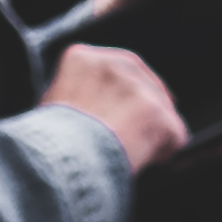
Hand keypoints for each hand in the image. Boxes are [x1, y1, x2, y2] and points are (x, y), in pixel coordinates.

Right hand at [43, 42, 186, 171]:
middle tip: (137, 133)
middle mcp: (113, 63)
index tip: (121, 111)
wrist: (61, 163)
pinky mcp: (160, 113)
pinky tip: (149, 161)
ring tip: (134, 154)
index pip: (112, 68)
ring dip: (152, 131)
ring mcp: (139, 87)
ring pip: (160, 109)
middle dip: (142, 107)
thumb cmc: (47, 145)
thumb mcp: (50, 107)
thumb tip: (86, 111)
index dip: (119, 95)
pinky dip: (165, 150)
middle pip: (141, 82)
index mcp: (81, 58)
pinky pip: (174, 135)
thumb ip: (74, 96)